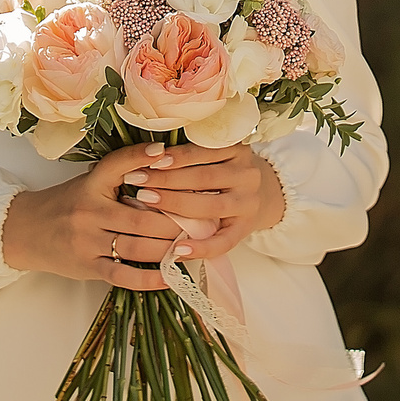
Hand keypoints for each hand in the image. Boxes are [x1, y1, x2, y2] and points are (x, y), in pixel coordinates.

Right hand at [1, 142, 187, 290]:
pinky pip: (122, 275)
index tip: (168, 154)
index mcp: (92, 184)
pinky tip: (169, 275)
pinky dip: (149, 278)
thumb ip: (122, 175)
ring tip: (194, 247)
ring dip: (168, 249)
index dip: (143, 158)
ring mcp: (87, 241)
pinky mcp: (87, 266)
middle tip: (204, 220)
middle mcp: (89, 211)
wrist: (26, 231)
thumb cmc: (68, 203)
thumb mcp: (90, 182)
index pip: (118, 165)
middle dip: (175, 221)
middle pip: (141, 217)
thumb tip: (166, 160)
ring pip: (136, 247)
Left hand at [115, 140, 285, 261]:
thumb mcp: (216, 154)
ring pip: (212, 207)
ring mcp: (249, 204)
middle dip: (167, 179)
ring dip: (176, 205)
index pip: (203, 151)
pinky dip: (200, 247)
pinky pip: (223, 242)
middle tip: (137, 180)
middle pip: (204, 177)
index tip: (148, 160)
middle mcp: (247, 175)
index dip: (175, 156)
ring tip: (146, 202)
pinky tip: (178, 250)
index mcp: (238, 150)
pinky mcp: (246, 230)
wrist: (262, 193)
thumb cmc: (224, 171)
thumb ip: (191, 154)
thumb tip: (149, 155)